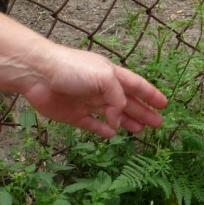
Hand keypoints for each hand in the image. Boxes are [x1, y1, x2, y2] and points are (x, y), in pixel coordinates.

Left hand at [22, 45, 167, 137]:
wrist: (38, 74)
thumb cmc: (72, 69)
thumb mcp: (104, 78)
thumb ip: (117, 98)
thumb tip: (118, 120)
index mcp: (110, 75)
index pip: (136, 85)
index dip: (150, 94)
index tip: (164, 104)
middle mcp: (100, 88)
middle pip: (127, 102)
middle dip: (143, 111)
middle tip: (158, 124)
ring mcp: (87, 102)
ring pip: (112, 115)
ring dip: (127, 122)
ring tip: (141, 131)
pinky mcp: (73, 115)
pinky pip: (91, 125)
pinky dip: (102, 130)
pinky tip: (112, 135)